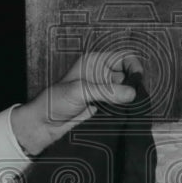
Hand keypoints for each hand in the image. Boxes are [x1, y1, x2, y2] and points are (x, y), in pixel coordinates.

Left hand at [10, 51, 142, 156]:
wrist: (44, 124)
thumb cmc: (53, 102)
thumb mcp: (80, 91)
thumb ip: (107, 91)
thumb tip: (130, 93)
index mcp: (94, 62)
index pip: (122, 58)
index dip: (133, 66)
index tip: (137, 79)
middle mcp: (100, 75)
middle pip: (127, 76)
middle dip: (132, 86)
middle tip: (131, 98)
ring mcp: (103, 91)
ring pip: (125, 93)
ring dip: (128, 100)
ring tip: (125, 108)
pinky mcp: (103, 107)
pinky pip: (120, 107)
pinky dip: (123, 110)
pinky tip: (121, 115)